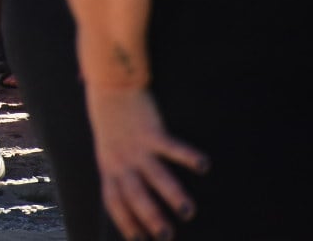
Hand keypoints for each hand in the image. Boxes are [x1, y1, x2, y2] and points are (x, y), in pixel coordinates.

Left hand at [84, 84, 208, 239]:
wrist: (109, 87)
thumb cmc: (111, 123)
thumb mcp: (108, 150)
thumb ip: (120, 171)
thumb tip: (137, 197)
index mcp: (109, 167)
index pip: (114, 201)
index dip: (125, 221)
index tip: (139, 239)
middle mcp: (121, 160)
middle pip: (134, 195)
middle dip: (150, 217)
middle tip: (166, 236)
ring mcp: (135, 147)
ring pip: (155, 176)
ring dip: (172, 194)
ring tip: (187, 211)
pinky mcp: (150, 131)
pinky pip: (171, 147)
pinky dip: (188, 156)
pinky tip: (204, 166)